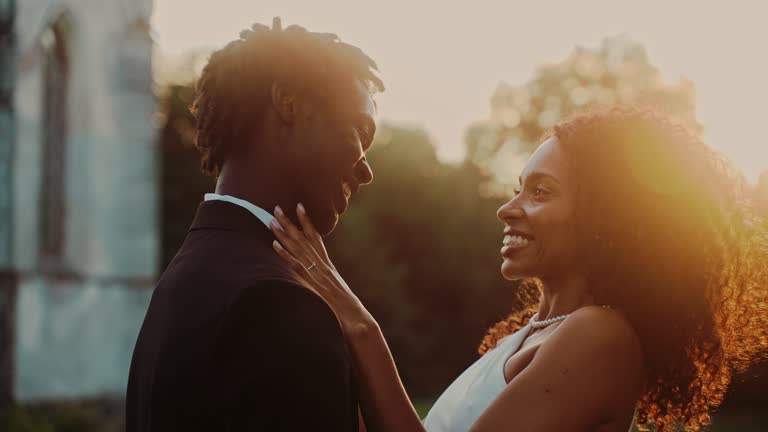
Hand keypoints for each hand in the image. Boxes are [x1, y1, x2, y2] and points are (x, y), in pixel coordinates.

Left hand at [270, 203, 376, 337]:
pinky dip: (285, 255)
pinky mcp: (313, 283)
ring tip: (272, 221)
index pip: (316, 238)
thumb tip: (319, 278)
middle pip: (304, 239)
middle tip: (276, 207)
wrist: (356, 319)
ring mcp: (318, 273)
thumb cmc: (347, 310)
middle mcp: (323, 265)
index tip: (299, 206)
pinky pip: (296, 266)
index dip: (307, 221)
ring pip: (298, 248)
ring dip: (284, 234)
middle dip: (290, 222)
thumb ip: (326, 282)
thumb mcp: (336, 291)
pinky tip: (274, 245)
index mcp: (328, 265)